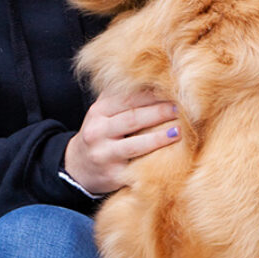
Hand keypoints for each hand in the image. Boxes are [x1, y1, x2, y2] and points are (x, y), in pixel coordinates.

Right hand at [64, 90, 179, 194]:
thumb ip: (122, 98)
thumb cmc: (99, 134)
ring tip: (179, 130)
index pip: (127, 98)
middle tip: (180, 108)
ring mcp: (104, 154)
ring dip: (160, 137)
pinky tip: (169, 158)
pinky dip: (154, 162)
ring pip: (135, 144)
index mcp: (98, 111)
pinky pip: (136, 168)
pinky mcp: (112, 175)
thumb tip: (156, 81)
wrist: (78, 167)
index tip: (172, 89)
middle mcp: (98, 131)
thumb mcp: (103, 113)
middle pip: (133, 118)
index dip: (151, 94)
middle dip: (159, 112)